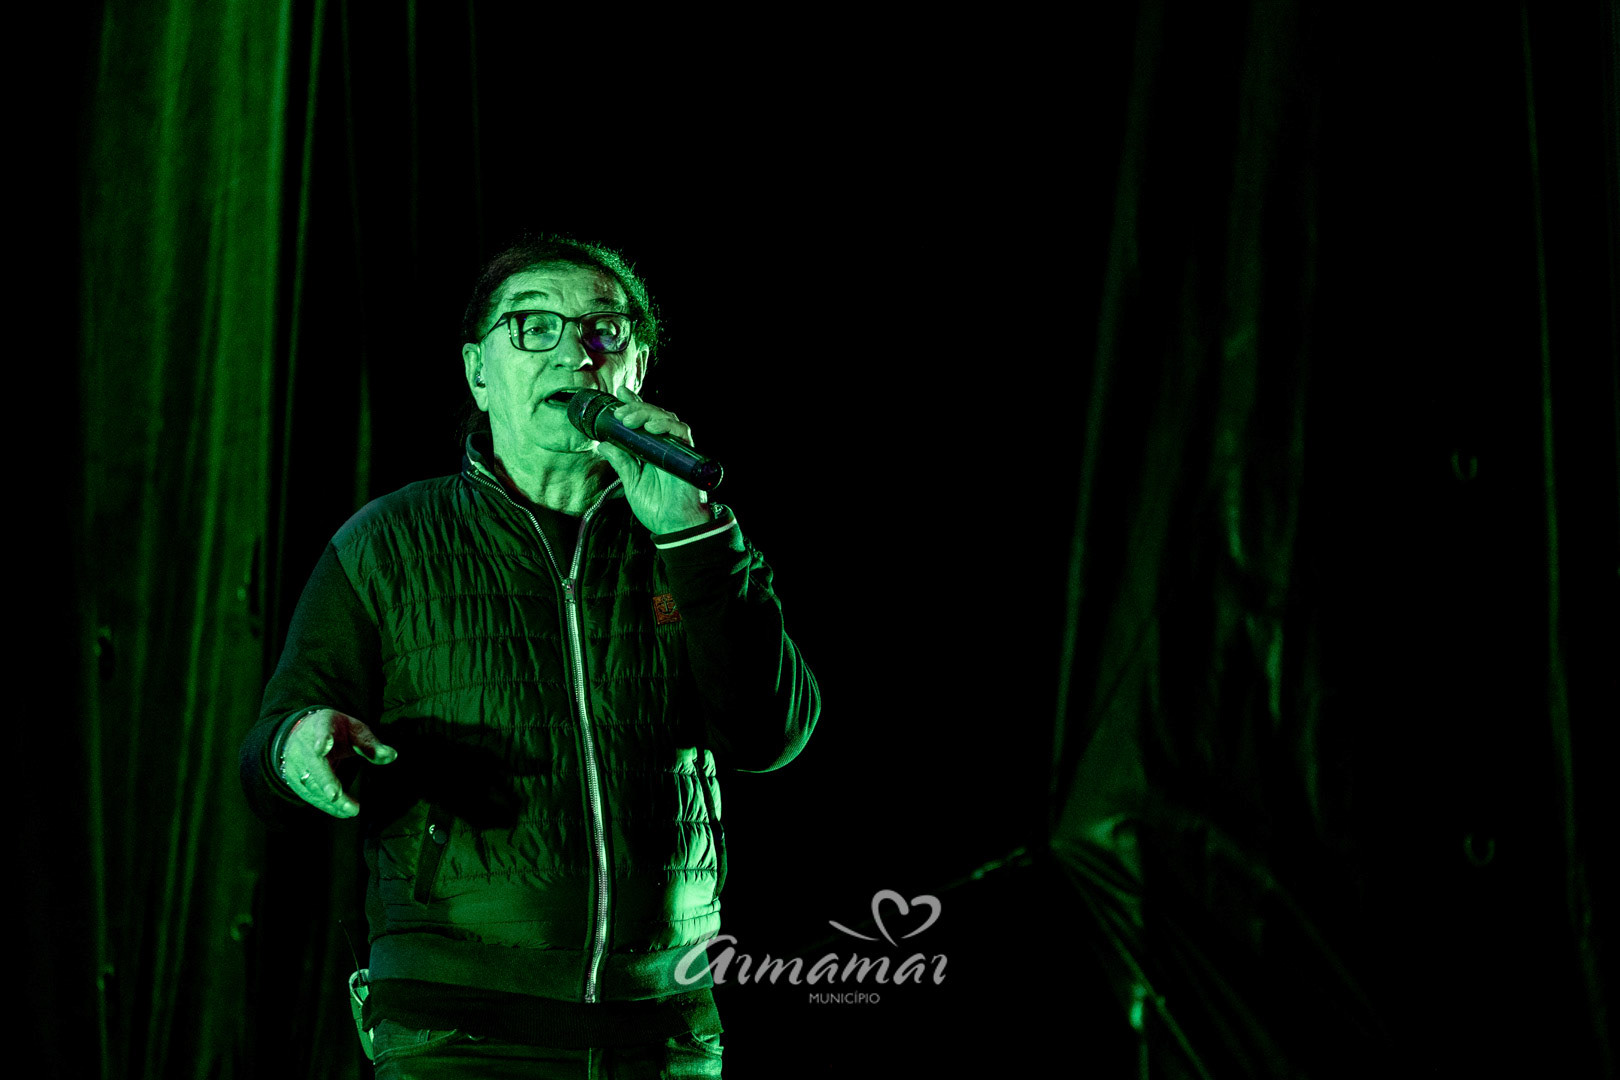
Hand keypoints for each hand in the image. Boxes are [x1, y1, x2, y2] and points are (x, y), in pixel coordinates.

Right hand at [279, 708, 396, 818]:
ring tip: (352, 810)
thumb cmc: (337, 731)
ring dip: (330, 799)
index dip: (321, 739)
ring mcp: (297, 762)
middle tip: (336, 795)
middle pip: (315, 764)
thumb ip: (371, 744)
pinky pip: (310, 794)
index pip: (321, 730)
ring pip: (312, 783)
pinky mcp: (293, 778)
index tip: (322, 748)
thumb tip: (392, 755)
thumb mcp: (355, 730)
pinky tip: (342, 812)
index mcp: (322, 724)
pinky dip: (326, 805)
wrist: (305, 731)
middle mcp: (305, 744)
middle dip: (325, 780)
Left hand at [596, 387, 711, 533]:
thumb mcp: (631, 482)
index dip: (633, 404)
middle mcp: (664, 445)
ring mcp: (676, 449)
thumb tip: (603, 445)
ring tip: (628, 419)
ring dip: (646, 413)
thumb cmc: (657, 507)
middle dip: (635, 408)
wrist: (674, 526)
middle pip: (653, 414)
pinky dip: (666, 426)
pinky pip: (680, 432)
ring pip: (665, 418)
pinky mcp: (686, 455)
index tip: (619, 393)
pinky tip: (651, 427)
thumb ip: (621, 462)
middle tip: (618, 412)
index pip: (643, 420)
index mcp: (651, 450)